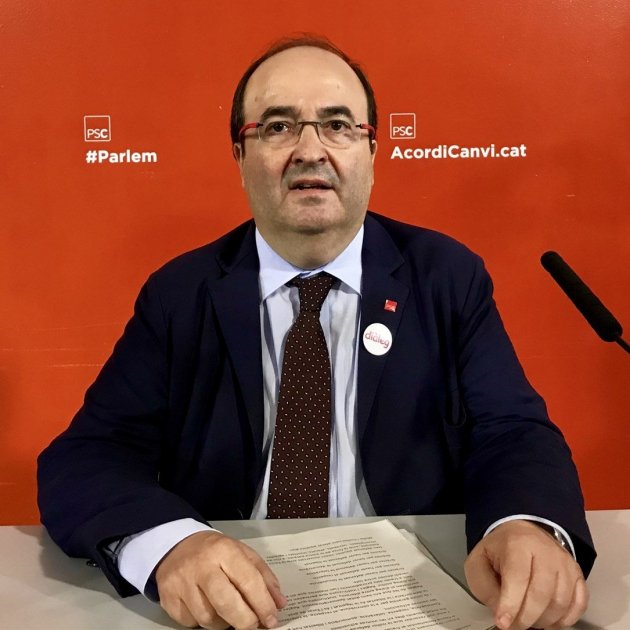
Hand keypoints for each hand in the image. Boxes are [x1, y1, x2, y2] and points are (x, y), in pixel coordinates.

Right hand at [155, 531, 286, 629]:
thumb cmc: (215, 552)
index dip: (263, 604)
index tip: (272, 619)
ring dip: (224, 623)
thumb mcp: (243, 553)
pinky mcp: (168, 598)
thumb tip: (278, 603)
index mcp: (224, 550)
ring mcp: (182, 583)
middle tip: (254, 625)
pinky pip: (191, 623)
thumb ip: (263, 577)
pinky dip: (203, 622)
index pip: (248, 581)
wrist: (176, 545)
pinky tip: (209, 609)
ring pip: (208, 619)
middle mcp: (201, 566)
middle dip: (245, 621)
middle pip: (226, 603)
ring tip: (229, 612)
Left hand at [464, 520, 587, 629]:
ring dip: (544, 620)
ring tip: (528, 620)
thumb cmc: (499, 552)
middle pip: (541, 593)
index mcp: (517, 544)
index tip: (503, 622)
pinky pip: (578, 604)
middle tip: (514, 625)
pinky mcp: (577, 574)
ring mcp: (565, 563)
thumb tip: (502, 613)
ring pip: (560, 601)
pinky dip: (565, 619)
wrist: (522, 534)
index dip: (511, 604)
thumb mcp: (479, 564)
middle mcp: (546, 551)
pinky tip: (549, 621)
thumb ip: (485, 588)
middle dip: (526, 617)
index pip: (518, 576)